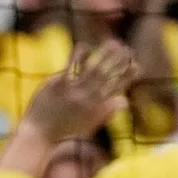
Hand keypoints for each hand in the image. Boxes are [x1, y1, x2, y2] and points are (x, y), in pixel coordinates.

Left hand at [22, 40, 136, 144]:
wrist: (40, 134)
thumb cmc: (64, 130)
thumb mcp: (89, 125)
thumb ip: (107, 112)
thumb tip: (125, 101)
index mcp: (96, 108)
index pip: (117, 88)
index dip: (128, 76)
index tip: (138, 66)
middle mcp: (88, 99)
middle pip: (107, 76)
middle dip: (119, 61)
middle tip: (127, 49)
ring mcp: (73, 92)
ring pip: (93, 70)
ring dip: (105, 55)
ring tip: (114, 43)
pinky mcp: (58, 86)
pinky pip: (70, 68)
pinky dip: (79, 57)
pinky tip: (85, 45)